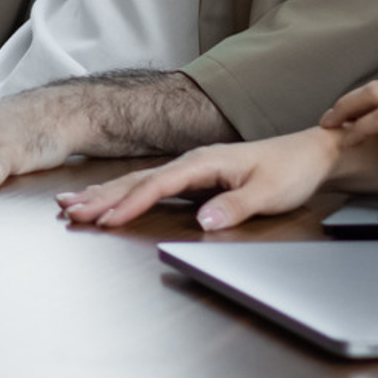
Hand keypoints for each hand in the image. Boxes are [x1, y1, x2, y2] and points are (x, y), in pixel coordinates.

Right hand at [57, 129, 344, 232]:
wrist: (310, 154)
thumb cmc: (290, 171)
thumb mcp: (269, 193)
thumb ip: (233, 206)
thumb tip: (202, 222)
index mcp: (204, 162)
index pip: (158, 185)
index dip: (129, 204)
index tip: (104, 219)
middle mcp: (192, 162)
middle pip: (137, 180)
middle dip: (100, 196)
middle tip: (67, 210)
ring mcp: (190, 169)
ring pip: (138, 181)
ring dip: (105, 193)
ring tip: (71, 203)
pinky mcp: (193, 178)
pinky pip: (150, 185)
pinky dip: (124, 193)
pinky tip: (109, 200)